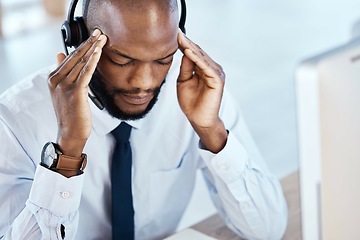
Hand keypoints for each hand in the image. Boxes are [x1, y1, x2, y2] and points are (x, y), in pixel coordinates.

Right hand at [48, 29, 106, 156]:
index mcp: (53, 78)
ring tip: (102, 38)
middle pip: (75, 56)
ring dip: (93, 48)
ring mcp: (64, 85)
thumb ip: (63, 72)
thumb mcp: (63, 91)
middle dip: (88, 42)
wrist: (70, 133)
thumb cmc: (71, 113)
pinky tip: (98, 51)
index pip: (70, 57)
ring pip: (81, 62)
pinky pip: (85, 72)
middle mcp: (56, 79)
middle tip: (100, 32)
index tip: (94, 36)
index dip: (83, 45)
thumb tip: (60, 54)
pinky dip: (92, 61)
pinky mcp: (75, 92)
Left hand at [177, 30, 227, 152]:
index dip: (184, 44)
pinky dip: (197, 59)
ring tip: (180, 38)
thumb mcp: (184, 81)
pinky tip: (188, 52)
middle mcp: (211, 68)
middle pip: (198, 52)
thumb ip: (185, 68)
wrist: (198, 119)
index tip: (173, 34)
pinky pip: (206, 67)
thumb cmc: (191, 102)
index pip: (193, 53)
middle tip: (176, 31)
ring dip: (191, 47)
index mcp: (203, 68)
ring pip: (202, 58)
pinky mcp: (218, 81)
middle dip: (186, 42)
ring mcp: (216, 74)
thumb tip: (184, 52)